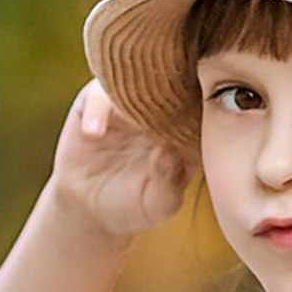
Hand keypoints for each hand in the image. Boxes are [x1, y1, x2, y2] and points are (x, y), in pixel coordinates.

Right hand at [50, 78, 196, 238]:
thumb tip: (169, 153)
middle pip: (170, 84)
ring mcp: (126, 103)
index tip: (188, 125)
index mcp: (186, 130)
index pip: (200, 107)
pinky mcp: (94, 102)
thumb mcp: (157, 203)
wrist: (90, 209)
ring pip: (134, 81)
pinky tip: (93, 133)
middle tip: (156, 117)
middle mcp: (159, 109)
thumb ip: (168, 181)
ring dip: (131, 95)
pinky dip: (97, 109)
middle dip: (167, 93)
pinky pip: (97, 94)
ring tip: (124, 120)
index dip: (198, 109)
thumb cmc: (134, 206)